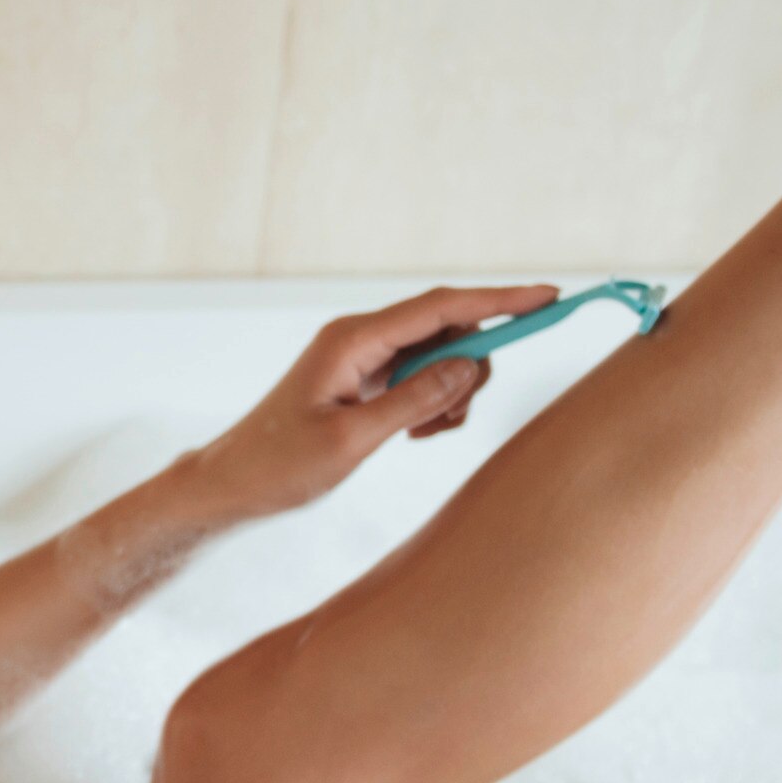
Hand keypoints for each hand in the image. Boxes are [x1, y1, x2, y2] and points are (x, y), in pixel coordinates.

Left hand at [184, 284, 556, 520]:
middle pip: (447, 329)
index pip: (441, 307)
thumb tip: (471, 365)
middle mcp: (359, 338)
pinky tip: (413, 435)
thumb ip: (415, 400)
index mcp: (352, 339)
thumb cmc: (279, 466)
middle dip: (470, 368)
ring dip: (450, 393)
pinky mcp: (363, 380)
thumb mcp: (352, 440)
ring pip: (438, 357)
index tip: (550, 296)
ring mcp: (362, 358)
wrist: (232, 486)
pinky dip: (432, 404)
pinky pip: (419, 378)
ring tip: (423, 434)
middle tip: (451, 418)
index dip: (499, 300)